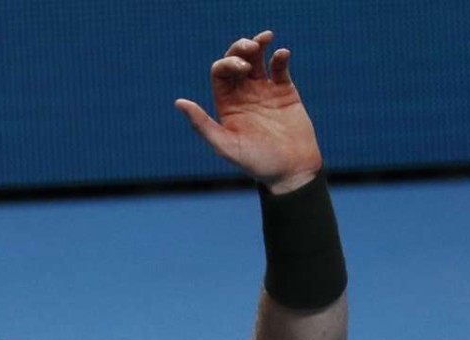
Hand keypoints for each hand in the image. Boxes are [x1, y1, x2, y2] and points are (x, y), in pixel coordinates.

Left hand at [175, 31, 322, 193]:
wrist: (290, 171)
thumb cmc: (256, 163)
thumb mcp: (225, 146)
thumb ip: (202, 124)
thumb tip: (178, 102)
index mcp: (226, 105)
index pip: (220, 73)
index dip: (228, 63)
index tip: (242, 68)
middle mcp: (242, 95)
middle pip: (236, 61)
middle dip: (240, 49)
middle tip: (251, 47)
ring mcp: (264, 92)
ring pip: (257, 60)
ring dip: (259, 45)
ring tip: (265, 38)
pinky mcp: (285, 92)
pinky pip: (279, 68)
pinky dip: (280, 57)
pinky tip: (282, 54)